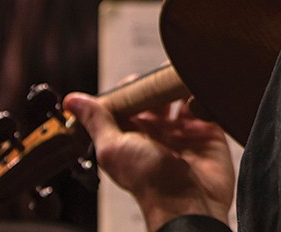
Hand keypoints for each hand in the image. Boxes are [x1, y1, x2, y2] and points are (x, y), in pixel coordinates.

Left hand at [63, 93, 234, 231]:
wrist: (187, 202)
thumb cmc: (148, 182)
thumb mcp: (113, 148)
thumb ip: (96, 121)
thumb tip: (72, 101)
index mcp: (131, 137)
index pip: (128, 103)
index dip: (130, 89)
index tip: (134, 80)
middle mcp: (157, 134)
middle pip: (156, 96)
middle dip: (157, 84)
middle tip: (159, 78)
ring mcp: (183, 133)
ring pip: (180, 97)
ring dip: (179, 86)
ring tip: (177, 82)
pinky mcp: (208, 132)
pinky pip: (205, 105)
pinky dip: (201, 95)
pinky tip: (195, 96)